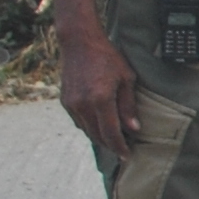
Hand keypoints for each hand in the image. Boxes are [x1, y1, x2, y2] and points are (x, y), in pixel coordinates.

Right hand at [59, 27, 144, 150]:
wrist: (79, 44)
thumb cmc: (107, 58)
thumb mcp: (126, 79)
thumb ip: (128, 105)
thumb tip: (133, 129)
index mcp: (100, 99)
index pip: (110, 132)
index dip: (119, 146)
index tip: (127, 155)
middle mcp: (83, 105)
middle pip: (97, 135)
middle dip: (110, 145)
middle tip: (123, 150)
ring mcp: (71, 104)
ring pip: (86, 130)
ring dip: (99, 137)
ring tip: (113, 140)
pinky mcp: (65, 101)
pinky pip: (78, 121)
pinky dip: (90, 127)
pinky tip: (99, 126)